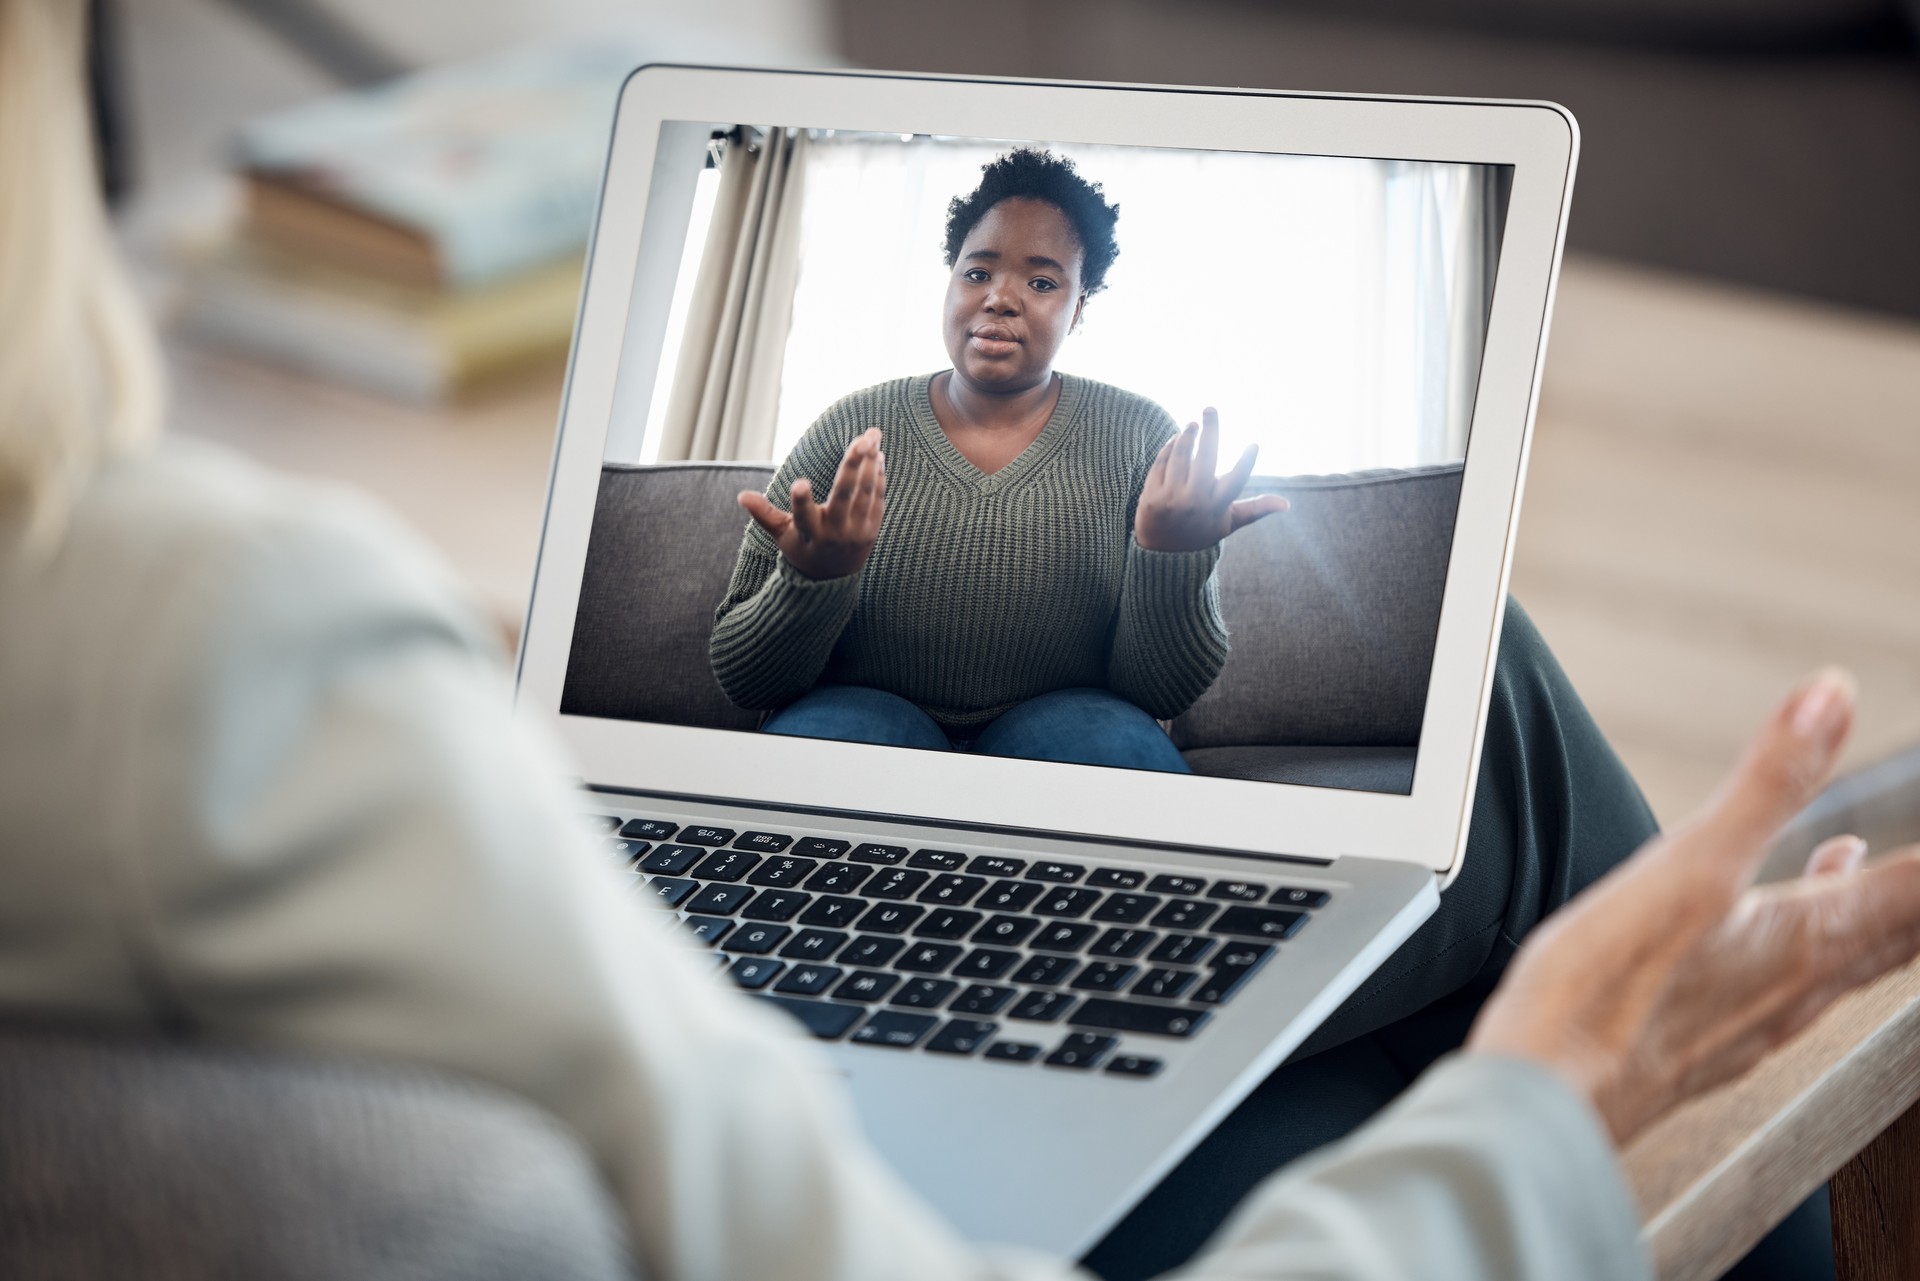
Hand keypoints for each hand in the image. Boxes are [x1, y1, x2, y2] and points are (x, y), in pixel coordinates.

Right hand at [738, 429, 885, 580]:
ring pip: (865, 492)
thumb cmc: (802, 548)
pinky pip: (877, 498)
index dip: (801, 500)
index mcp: (810, 533)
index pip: (803, 515)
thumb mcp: (782, 534)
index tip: (799, 483)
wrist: (832, 578)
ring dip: (870, 463)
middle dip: (853, 466)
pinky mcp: (872, 529)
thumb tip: (741, 496)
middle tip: (861, 439)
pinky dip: (877, 475)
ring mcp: (857, 531)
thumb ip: (764, 513)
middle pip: (844, 496)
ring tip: (872, 436)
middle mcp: (835, 532)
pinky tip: (877, 455)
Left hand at [1134, 408, 1288, 552]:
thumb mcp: (1228, 523)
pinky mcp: (1151, 495)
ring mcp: (1171, 498)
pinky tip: (1177, 439)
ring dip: (1187, 435)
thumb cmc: (1200, 531)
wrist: (1161, 553)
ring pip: (1181, 455)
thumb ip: (1255, 509)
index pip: (1237, 479)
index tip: (1254, 444)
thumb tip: (1286, 504)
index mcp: (1217, 507)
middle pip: (1206, 457)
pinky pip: (1162, 462)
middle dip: (1211, 429)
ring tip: (1193, 425)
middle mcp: (1195, 502)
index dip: (1247, 461)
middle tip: (1210, 409)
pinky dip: (1170, 447)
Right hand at [1468, 668, 1919, 1144]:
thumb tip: (1830, 699)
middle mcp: (1799, 986)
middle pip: (1902, 935)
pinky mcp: (1712, 1042)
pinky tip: (1782, 943)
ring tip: (1896, 892)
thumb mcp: (1688, 865)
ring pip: (1851, 965)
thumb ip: (1768, 783)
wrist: (1544, 1098)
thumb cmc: (1604, 996)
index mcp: (1808, 938)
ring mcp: (1758, 1020)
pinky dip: (1814, 953)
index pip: (1916, 889)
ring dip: (1884, 924)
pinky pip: (1794, 990)